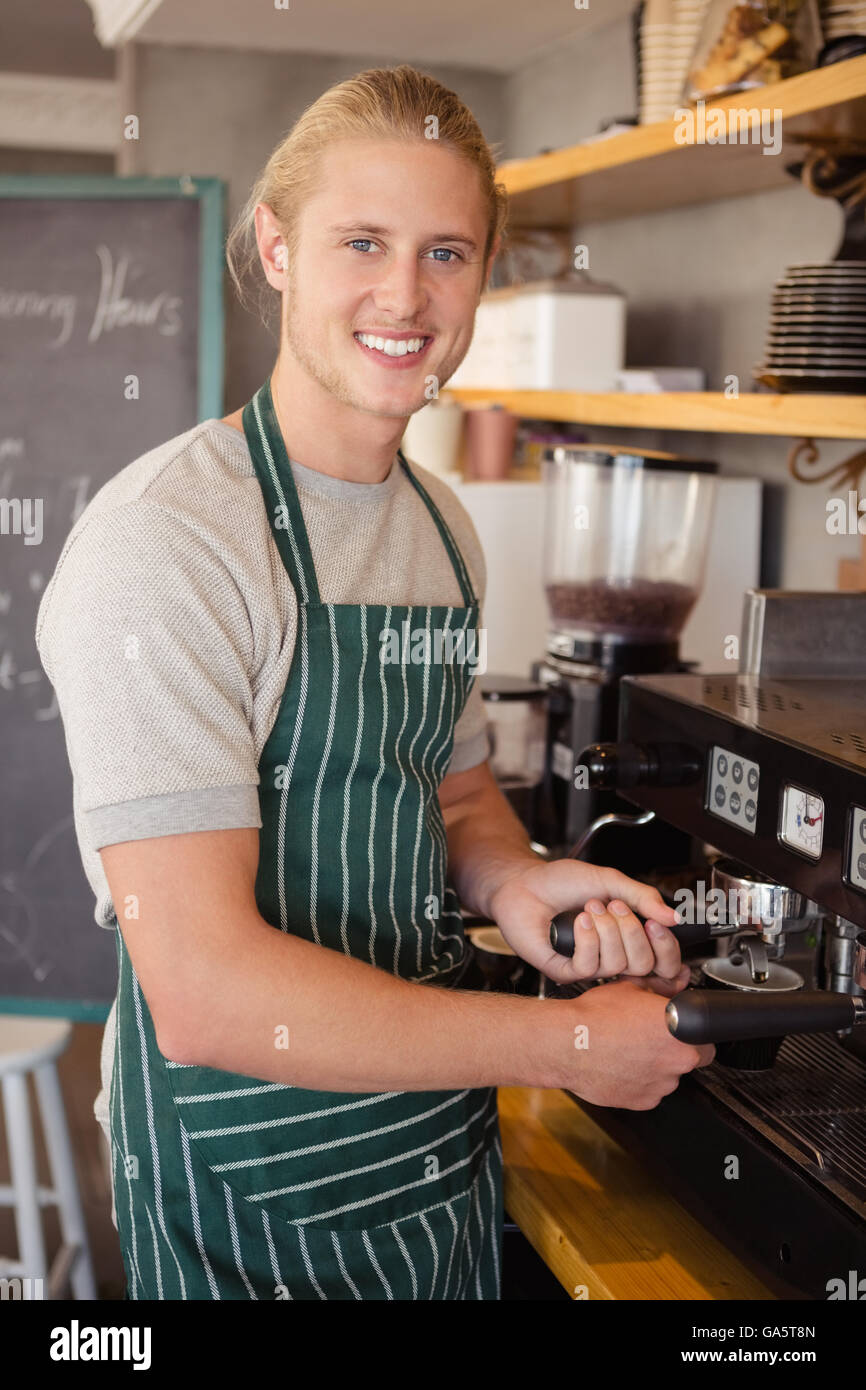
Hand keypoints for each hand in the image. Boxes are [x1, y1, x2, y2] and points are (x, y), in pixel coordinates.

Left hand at [488, 857, 683, 985]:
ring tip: (590, 908)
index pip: (665, 962)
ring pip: (618, 965)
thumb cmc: (561, 882)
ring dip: (606, 930)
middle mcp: (612, 955)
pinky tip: (578, 922)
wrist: (524, 883)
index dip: (667, 948)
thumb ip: (642, 897)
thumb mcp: (609, 881)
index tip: (657, 924)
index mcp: (628, 938)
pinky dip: (587, 939)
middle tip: (613, 906)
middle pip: (645, 965)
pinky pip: (589, 966)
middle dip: (632, 931)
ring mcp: (589, 965)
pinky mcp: (565, 971)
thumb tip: (674, 917)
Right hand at [557, 976, 715, 1109]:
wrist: (567, 1043)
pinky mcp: (644, 1101)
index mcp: (682, 1030)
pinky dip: (641, 1082)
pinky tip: (622, 1065)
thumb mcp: (632, 988)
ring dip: (657, 1066)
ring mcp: (662, 1084)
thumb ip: (663, 986)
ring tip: (630, 1051)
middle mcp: (677, 1060)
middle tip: (650, 1037)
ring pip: (669, 1076)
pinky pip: (651, 1091)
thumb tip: (679, 979)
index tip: (681, 1028)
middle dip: (675, 1049)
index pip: (708, 1035)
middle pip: (691, 1058)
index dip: (694, 1031)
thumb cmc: (595, 1017)